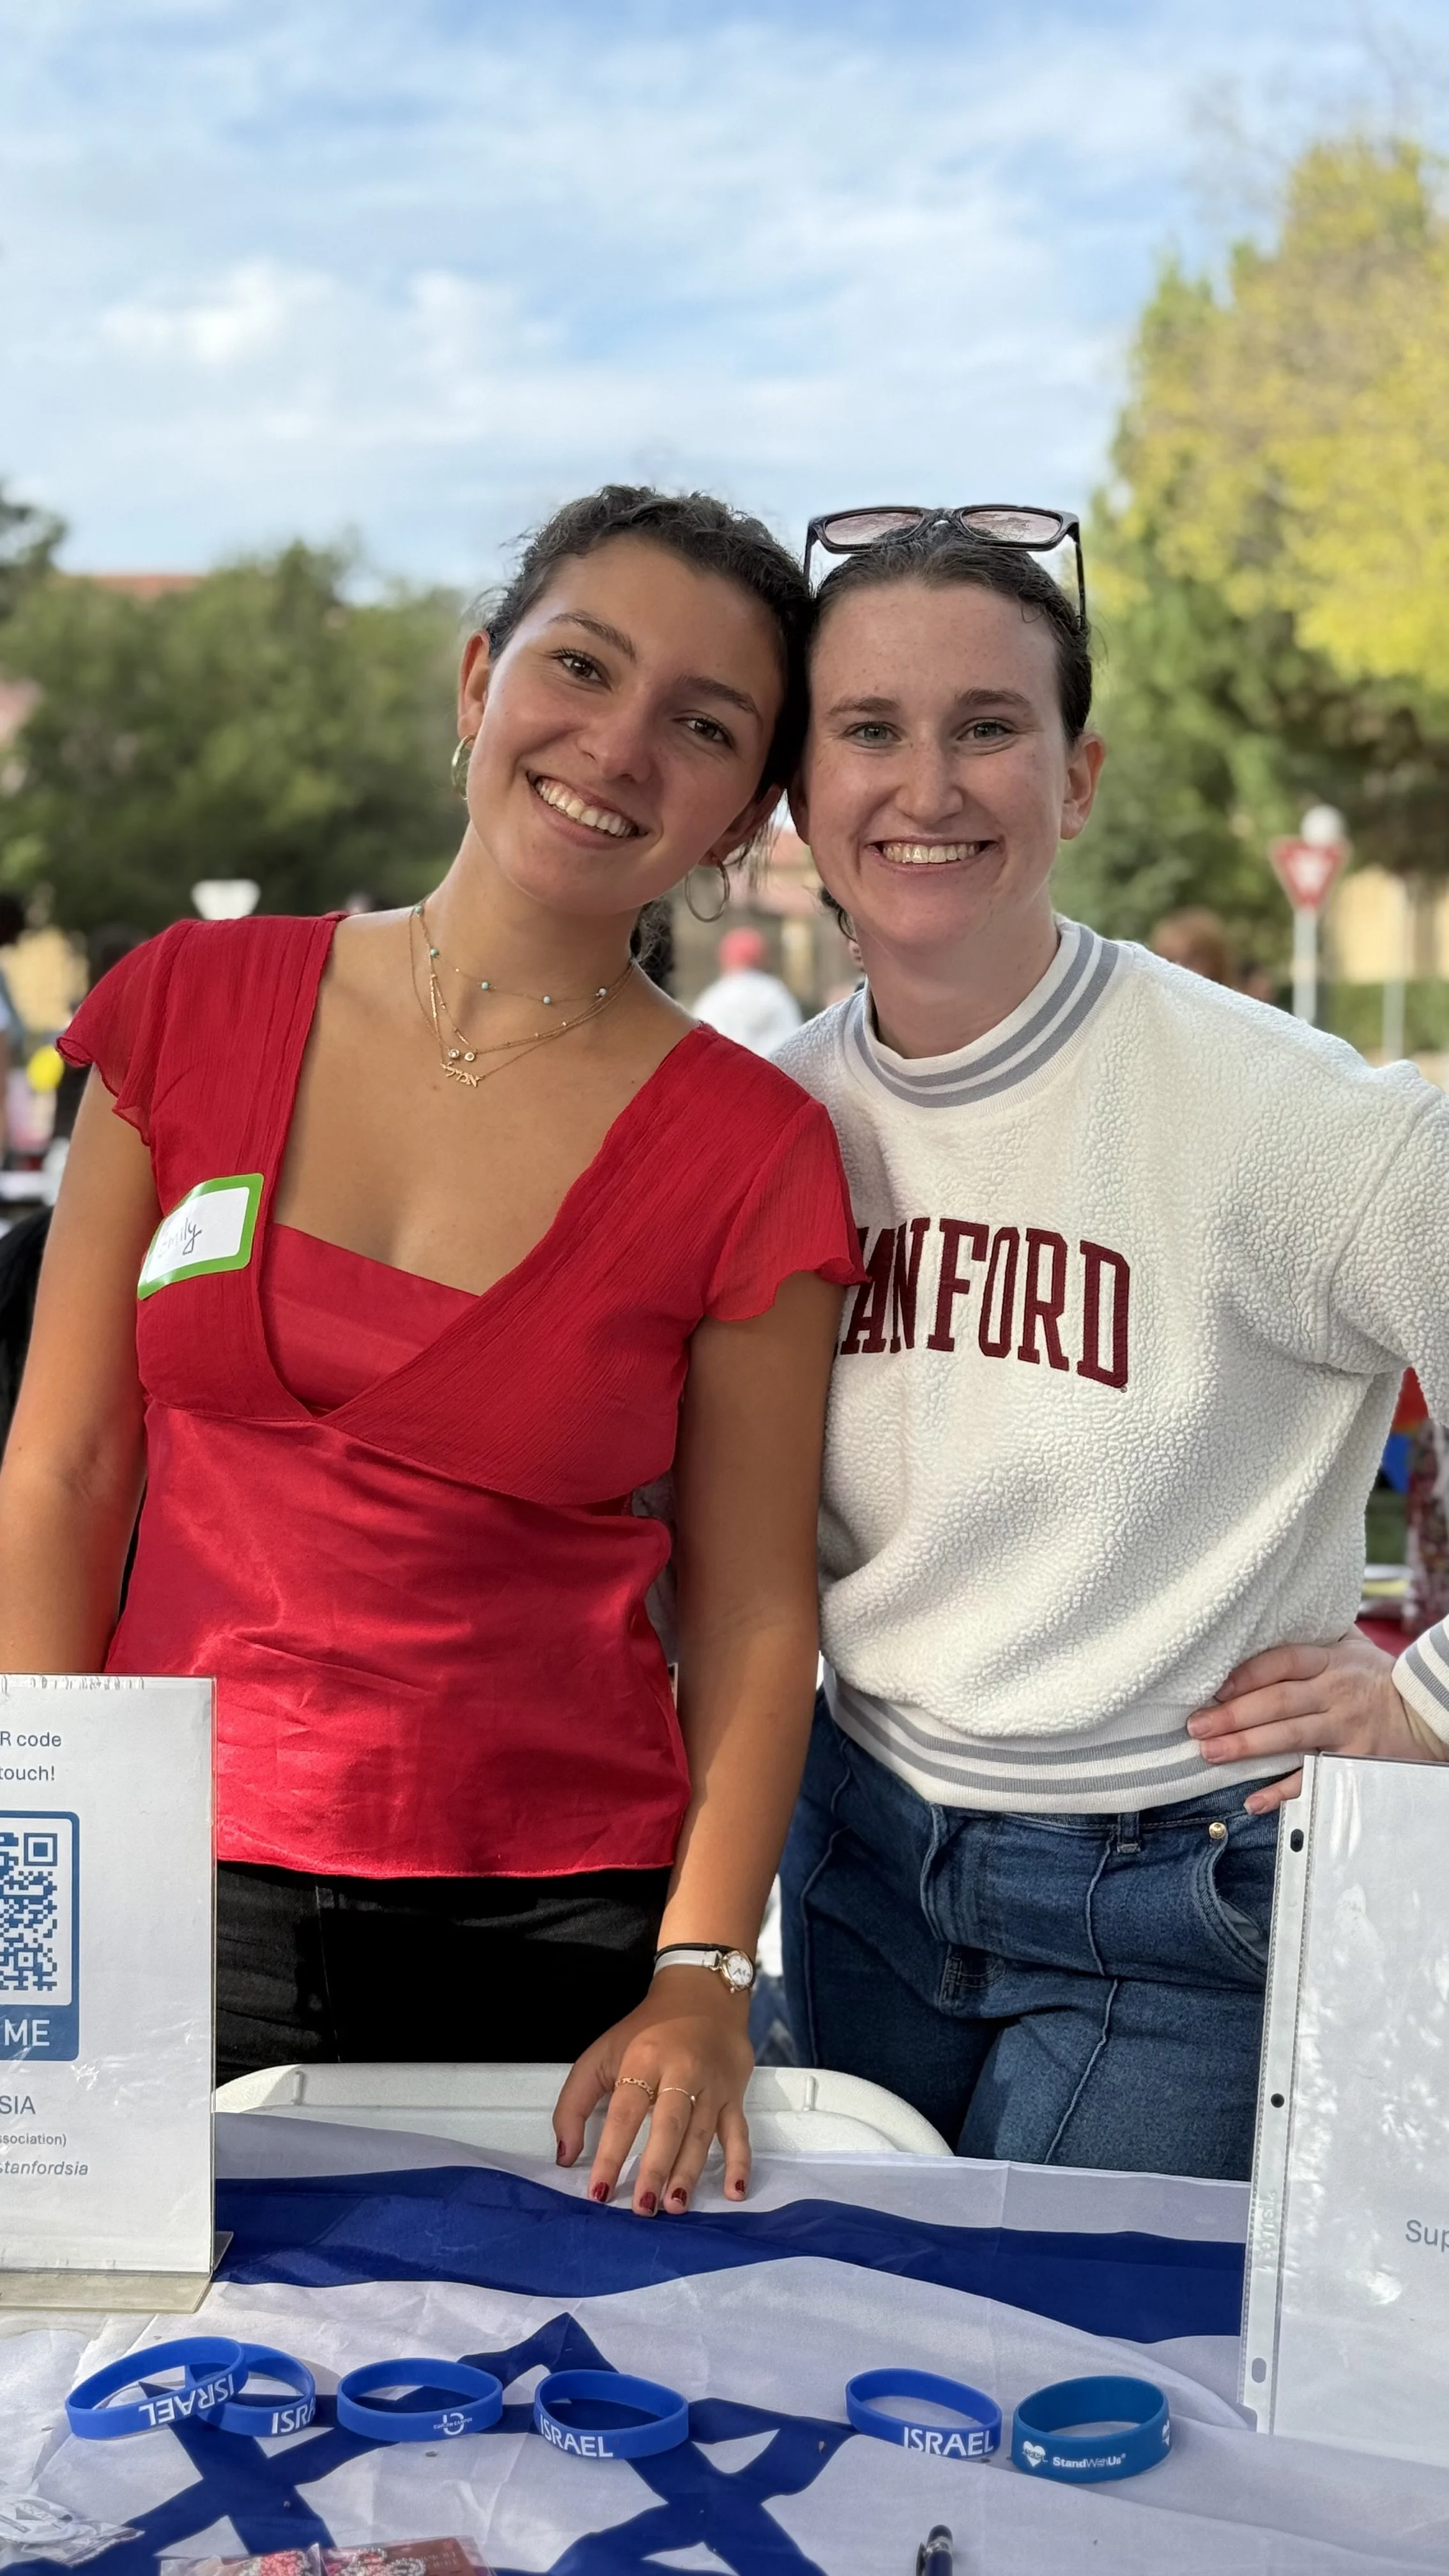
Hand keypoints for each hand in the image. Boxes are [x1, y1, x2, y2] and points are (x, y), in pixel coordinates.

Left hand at [553, 1968, 754, 2216]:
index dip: (611, 2152)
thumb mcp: (602, 2053)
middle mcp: (682, 2071)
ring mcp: (712, 2085)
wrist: (703, 1994)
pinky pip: (739, 2133)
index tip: (599, 2190)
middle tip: (643, 2206)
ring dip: (689, 2171)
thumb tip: (565, 2155)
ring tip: (675, 2206)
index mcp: (644, 2059)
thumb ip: (576, 2102)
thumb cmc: (646, 2032)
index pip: (626, 2111)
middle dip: (656, 2167)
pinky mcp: (735, 2094)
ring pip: (702, 2133)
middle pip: (669, 2123)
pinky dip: (739, 2163)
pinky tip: (734, 2192)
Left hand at [1187, 1631, 1419, 1814]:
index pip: (1284, 1661)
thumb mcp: (1351, 1644)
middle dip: (1233, 1715)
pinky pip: (1312, 1778)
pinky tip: (1253, 1800)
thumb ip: (1313, 1633)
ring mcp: (1344, 1729)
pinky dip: (1282, 1792)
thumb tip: (1265, 1616)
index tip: (1215, 1686)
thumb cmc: (1375, 1676)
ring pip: (1289, 1738)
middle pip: (1278, 1702)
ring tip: (1210, 1753)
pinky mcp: (1352, 1762)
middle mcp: (1335, 1693)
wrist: (1425, 1712)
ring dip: (1246, 1747)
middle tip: (1196, 1726)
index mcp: (1331, 1660)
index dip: (1248, 1673)